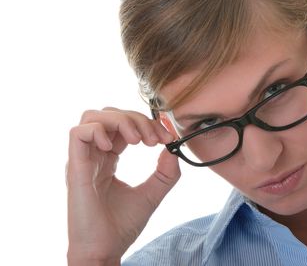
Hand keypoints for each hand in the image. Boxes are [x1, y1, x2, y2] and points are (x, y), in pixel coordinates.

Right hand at [66, 107, 179, 264]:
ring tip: (137, 141)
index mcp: (110, 158)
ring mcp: (84, 160)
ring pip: (92, 117)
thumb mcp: (152, 193)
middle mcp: (95, 155)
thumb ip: (166, 172)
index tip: (168, 138)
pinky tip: (114, 148)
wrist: (105, 250)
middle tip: (155, 139)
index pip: (125, 125)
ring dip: (120, 120)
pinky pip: (77, 133)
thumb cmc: (121, 226)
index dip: (148, 124)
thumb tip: (174, 148)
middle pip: (110, 114)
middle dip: (138, 119)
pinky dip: (98, 131)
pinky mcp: (75, 167)